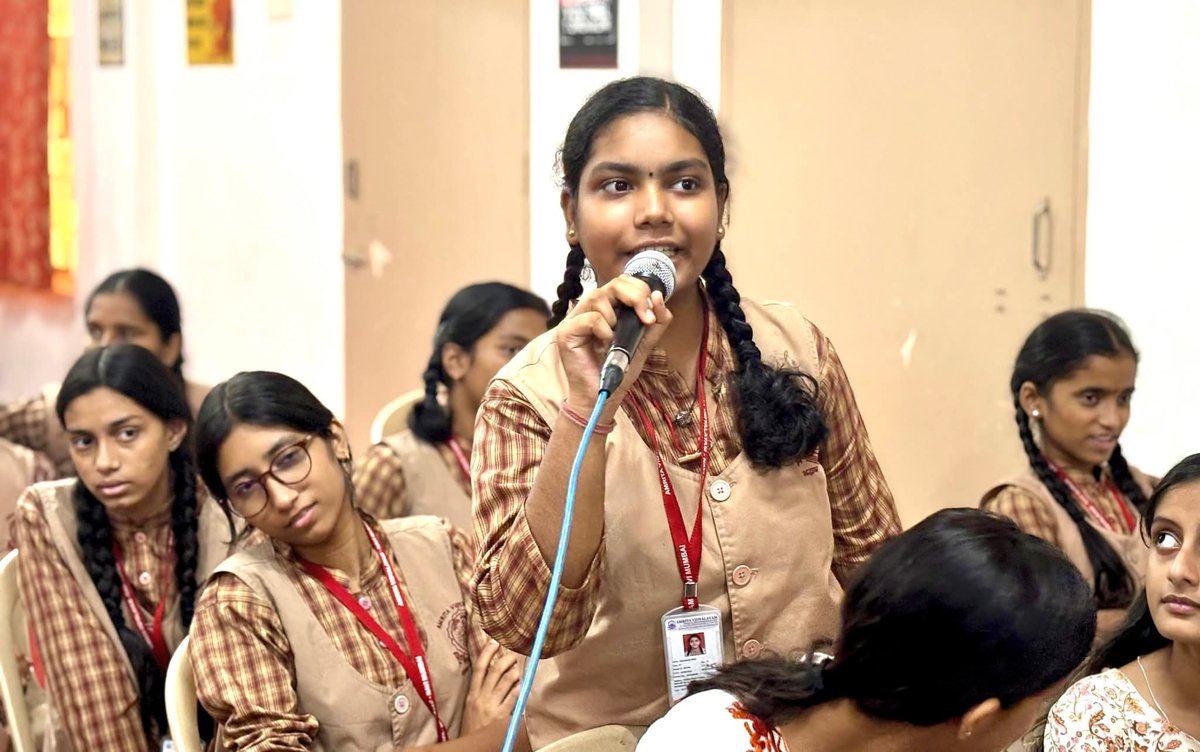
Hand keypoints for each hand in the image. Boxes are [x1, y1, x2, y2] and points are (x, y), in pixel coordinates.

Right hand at [460, 640, 521, 733]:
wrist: (469, 746)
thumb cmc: (471, 726)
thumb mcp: (470, 706)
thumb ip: (479, 691)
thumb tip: (491, 674)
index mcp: (472, 694)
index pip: (479, 668)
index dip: (486, 653)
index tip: (494, 642)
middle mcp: (481, 697)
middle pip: (494, 671)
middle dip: (506, 659)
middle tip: (514, 653)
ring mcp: (491, 706)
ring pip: (505, 682)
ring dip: (515, 672)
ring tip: (520, 667)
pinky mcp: (500, 717)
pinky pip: (512, 699)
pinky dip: (518, 690)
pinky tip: (523, 684)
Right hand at [557, 275, 672, 418]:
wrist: (603, 396)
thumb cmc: (618, 370)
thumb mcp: (644, 342)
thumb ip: (656, 322)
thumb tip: (659, 296)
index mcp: (608, 308)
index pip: (623, 282)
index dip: (640, 290)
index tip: (650, 314)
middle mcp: (590, 309)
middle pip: (613, 283)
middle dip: (635, 296)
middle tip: (645, 318)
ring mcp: (575, 319)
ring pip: (598, 296)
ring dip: (616, 318)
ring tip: (616, 339)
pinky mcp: (566, 332)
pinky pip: (590, 318)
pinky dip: (604, 331)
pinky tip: (604, 346)